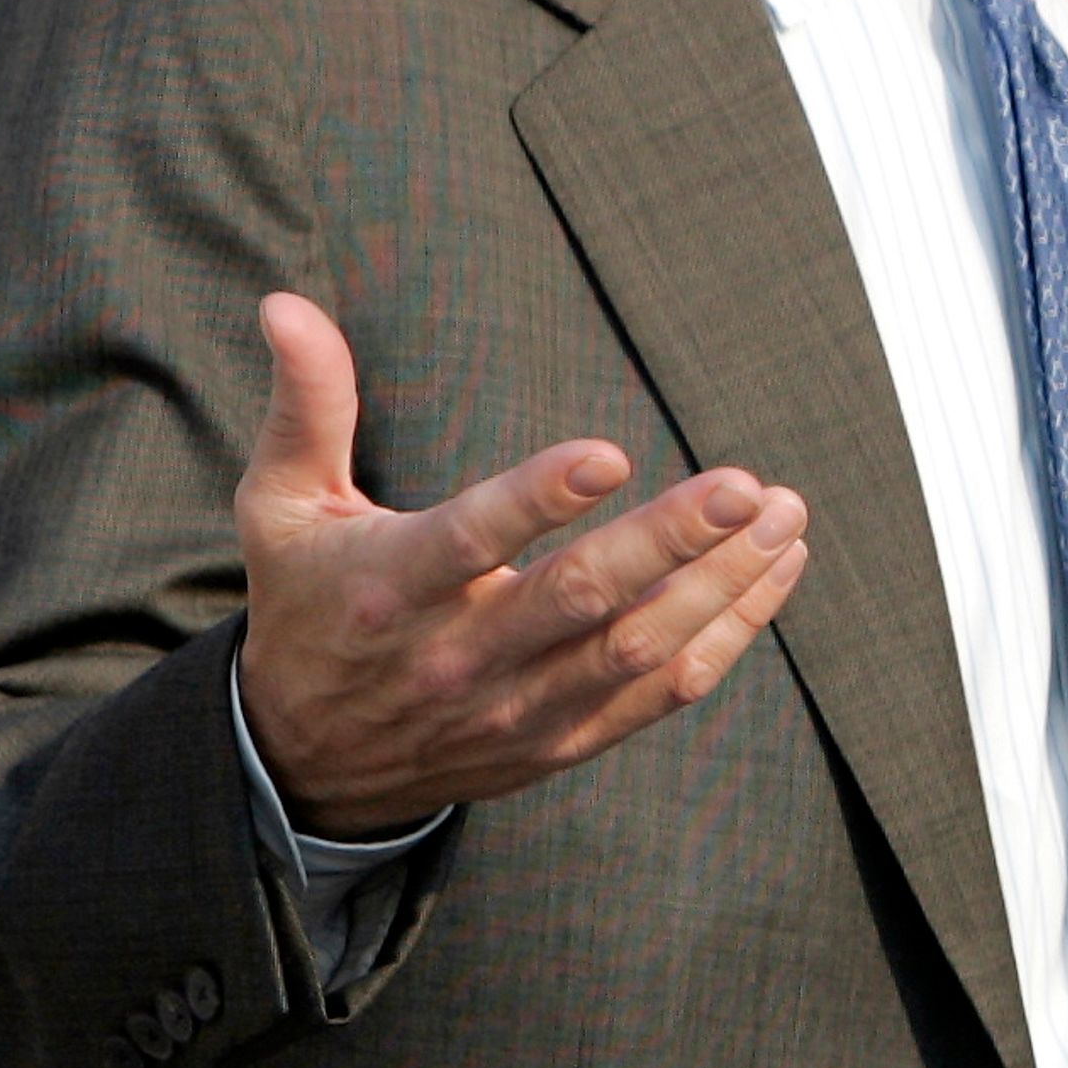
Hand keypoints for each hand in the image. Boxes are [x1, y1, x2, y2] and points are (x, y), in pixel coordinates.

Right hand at [234, 292, 810, 838]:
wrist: (304, 762)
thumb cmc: (309, 602)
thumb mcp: (282, 506)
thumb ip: (305, 404)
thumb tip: (287, 305)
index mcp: (391, 586)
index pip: (470, 540)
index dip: (538, 499)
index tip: (609, 453)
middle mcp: (458, 656)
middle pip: (579, 598)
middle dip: (671, 540)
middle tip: (748, 486)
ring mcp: (515, 708)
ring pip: (636, 649)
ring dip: (722, 585)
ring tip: (785, 518)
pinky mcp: (560, 742)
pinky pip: (659, 694)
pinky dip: (727, 636)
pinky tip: (775, 572)